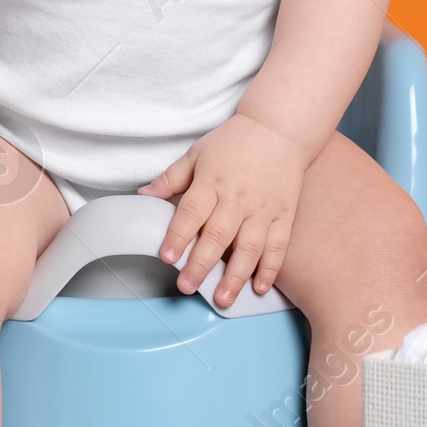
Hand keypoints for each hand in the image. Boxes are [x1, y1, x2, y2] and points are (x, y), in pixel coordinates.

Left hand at [140, 115, 305, 306]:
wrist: (280, 128)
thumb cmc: (234, 141)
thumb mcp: (197, 153)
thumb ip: (170, 178)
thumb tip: (143, 195)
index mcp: (212, 182)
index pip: (191, 212)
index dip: (178, 235)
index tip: (167, 256)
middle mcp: (237, 199)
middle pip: (217, 235)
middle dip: (201, 264)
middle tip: (187, 287)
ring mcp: (263, 209)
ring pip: (249, 248)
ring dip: (236, 276)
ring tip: (223, 299)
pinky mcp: (283, 215)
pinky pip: (278, 246)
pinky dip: (270, 269)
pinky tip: (260, 288)